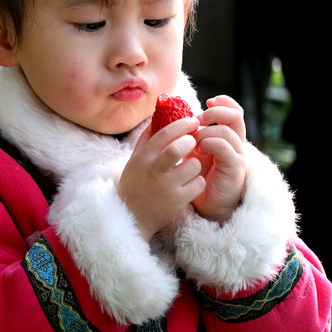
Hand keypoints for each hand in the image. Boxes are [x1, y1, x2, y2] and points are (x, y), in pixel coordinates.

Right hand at [119, 116, 204, 240]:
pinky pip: (198, 184)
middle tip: (194, 142)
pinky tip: (191, 182)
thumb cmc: (135, 183)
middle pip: (179, 148)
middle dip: (191, 141)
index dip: (182, 124)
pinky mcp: (178, 201)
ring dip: (196, 163)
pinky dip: (198, 181)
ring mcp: (166, 187)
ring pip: (194, 166)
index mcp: (144, 157)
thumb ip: (147, 137)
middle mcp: (154, 171)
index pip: (165, 133)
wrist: (132, 216)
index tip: (193, 121)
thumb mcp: (135, 159)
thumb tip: (160, 114)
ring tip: (191, 166)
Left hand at [190, 95, 246, 222]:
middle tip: (197, 119)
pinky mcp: (234, 167)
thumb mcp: (192, 149)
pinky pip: (224, 148)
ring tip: (192, 142)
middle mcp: (236, 143)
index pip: (234, 111)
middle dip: (215, 113)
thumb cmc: (197, 175)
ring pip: (226, 131)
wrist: (206, 202)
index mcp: (228, 135)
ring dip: (206, 132)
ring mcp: (237, 154)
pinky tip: (198, 151)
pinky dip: (209, 144)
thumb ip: (188, 133)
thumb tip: (168, 113)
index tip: (207, 101)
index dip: (224, 102)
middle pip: (236, 116)